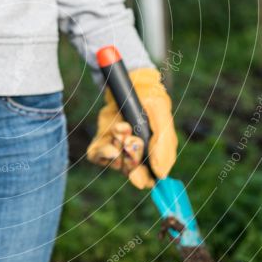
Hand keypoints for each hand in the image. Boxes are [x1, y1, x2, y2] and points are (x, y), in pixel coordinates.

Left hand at [86, 67, 177, 188]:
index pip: (147, 178)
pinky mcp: (102, 141)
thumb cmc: (150, 98)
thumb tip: (162, 174)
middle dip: (131, 158)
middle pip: (130, 171)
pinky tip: (113, 132)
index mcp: (153, 153)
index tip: (136, 175)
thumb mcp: (160, 114)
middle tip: (130, 139)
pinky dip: (102, 149)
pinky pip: (97, 155)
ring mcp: (117, 148)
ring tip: (122, 127)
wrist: (128, 82)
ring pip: (114, 163)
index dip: (142, 179)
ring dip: (118, 148)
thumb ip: (164, 143)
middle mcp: (134, 154)